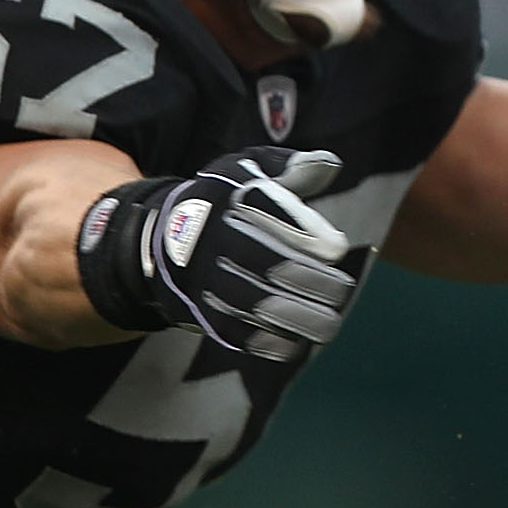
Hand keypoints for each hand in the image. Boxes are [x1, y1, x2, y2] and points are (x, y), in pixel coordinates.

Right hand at [75, 148, 356, 362]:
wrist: (165, 234)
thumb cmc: (226, 199)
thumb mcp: (248, 168)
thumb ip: (289, 166)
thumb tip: (328, 164)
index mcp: (228, 197)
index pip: (271, 214)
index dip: (307, 235)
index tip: (336, 248)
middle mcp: (212, 237)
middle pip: (269, 263)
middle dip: (313, 281)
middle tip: (342, 289)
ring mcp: (202, 277)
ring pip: (254, 303)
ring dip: (298, 318)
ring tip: (330, 324)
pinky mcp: (198, 311)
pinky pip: (234, 333)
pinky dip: (268, 342)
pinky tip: (297, 343)